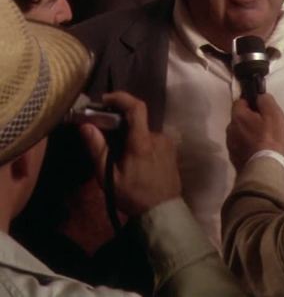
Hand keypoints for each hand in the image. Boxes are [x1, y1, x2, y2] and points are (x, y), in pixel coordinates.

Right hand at [79, 92, 180, 216]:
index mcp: (143, 142)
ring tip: (117, 155)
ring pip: (143, 132)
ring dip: (129, 137)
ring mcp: (167, 143)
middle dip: (118, 124)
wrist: (162, 211)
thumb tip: (85, 126)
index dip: (121, 98)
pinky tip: (132, 160)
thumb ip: (97, 149)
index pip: (137, 108)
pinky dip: (139, 143)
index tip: (105, 99)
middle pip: (136, 121)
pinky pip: (151, 140)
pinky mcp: (171, 150)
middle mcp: (159, 137)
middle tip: (103, 136)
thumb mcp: (109, 176)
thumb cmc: (133, 195)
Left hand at [226, 93, 283, 171]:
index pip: (239, 101)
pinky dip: (247, 146)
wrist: (265, 168)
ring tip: (262, 140)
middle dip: (249, 119)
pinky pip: (240, 147)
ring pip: (239, 133)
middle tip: (264, 125)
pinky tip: (257, 151)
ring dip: (247, 134)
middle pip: (239, 118)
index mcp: (237, 116)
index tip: (262, 109)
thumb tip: (259, 96)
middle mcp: (229, 129)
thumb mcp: (274, 114)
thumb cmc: (271, 138)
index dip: (250, 102)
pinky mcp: (234, 158)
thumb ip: (265, 100)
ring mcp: (230, 145)